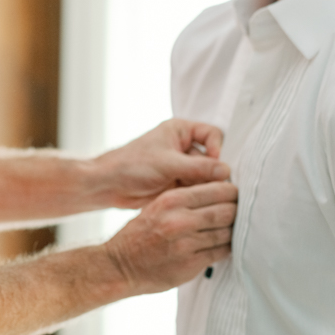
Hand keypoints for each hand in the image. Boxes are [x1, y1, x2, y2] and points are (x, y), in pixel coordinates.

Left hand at [91, 119, 228, 208]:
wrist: (109, 186)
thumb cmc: (131, 165)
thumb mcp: (167, 164)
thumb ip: (198, 167)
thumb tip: (226, 171)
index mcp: (181, 131)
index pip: (213, 134)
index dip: (217, 149)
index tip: (215, 164)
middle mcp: (183, 147)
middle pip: (212, 158)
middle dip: (212, 173)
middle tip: (213, 187)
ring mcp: (181, 166)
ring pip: (206, 176)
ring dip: (205, 187)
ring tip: (199, 196)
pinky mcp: (178, 184)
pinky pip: (196, 189)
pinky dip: (197, 196)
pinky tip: (194, 203)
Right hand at [104, 179, 237, 294]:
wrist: (120, 265)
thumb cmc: (140, 233)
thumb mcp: (157, 206)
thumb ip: (186, 198)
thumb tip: (220, 190)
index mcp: (172, 200)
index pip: (218, 190)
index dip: (231, 192)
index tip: (233, 196)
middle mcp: (179, 220)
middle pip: (227, 211)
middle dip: (236, 211)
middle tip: (237, 213)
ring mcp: (186, 245)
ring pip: (227, 233)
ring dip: (232, 231)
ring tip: (230, 229)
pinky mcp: (191, 265)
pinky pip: (221, 252)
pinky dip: (226, 247)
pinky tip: (221, 245)